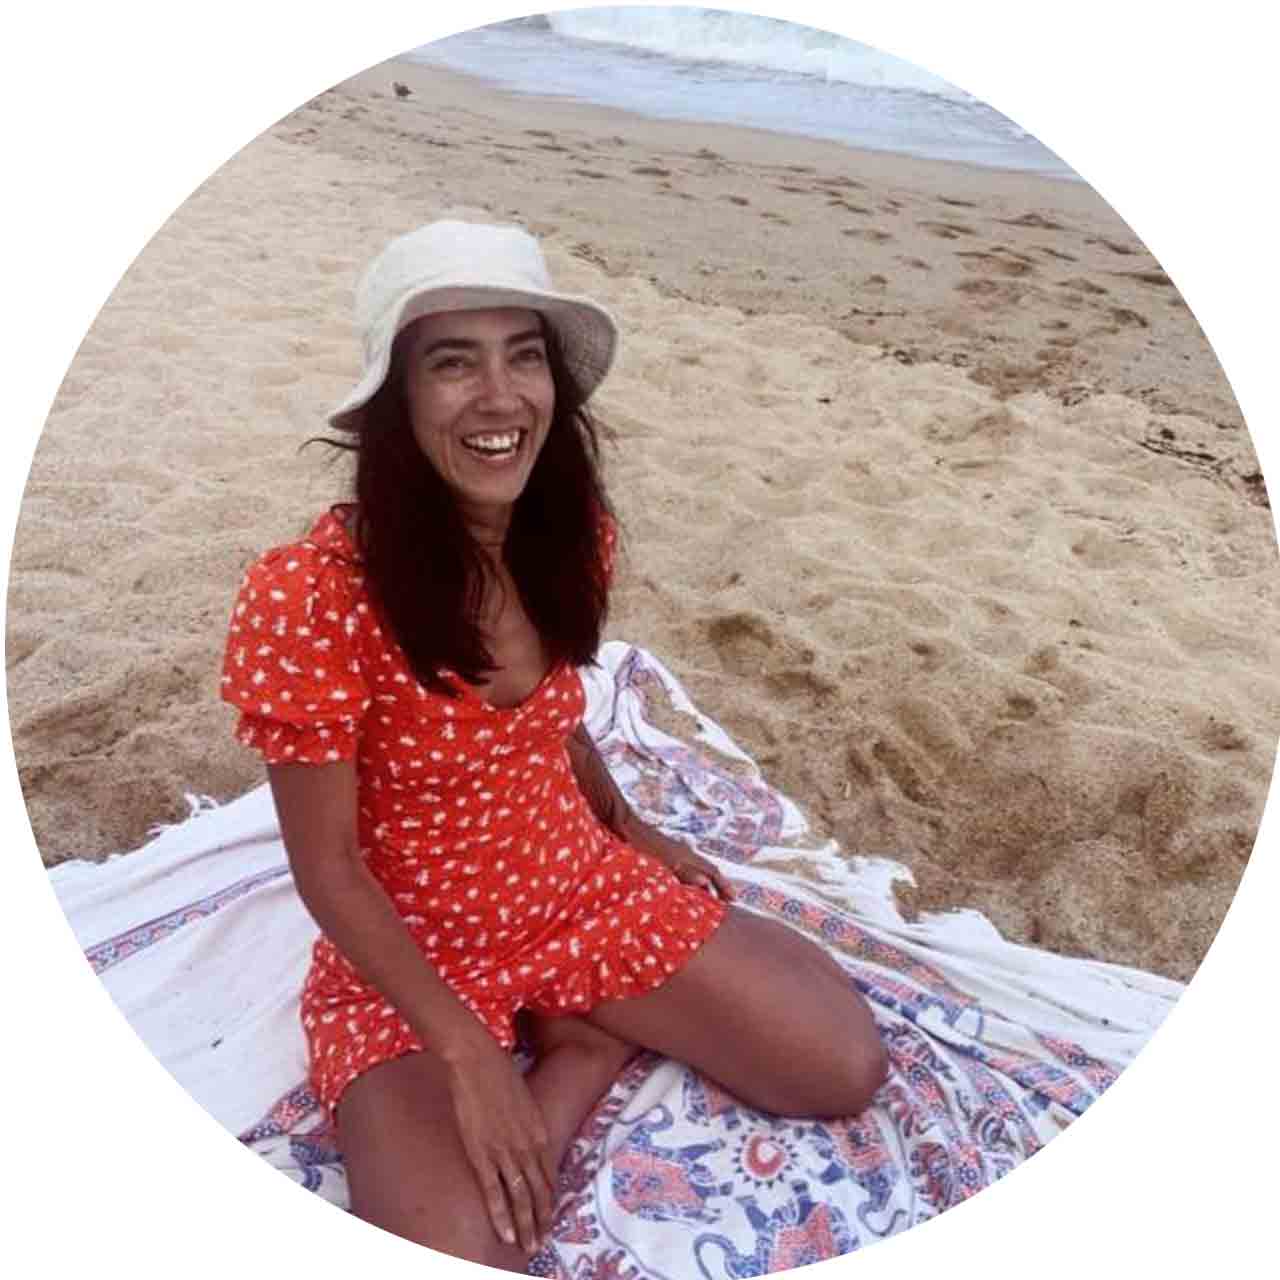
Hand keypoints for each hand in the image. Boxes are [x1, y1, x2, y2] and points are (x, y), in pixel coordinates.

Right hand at [441, 1031, 557, 1254]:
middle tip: (542, 1243)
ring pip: (521, 1197)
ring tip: (528, 1246)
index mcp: (539, 1130)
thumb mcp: (523, 1098)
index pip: (549, 1174)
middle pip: (539, 1191)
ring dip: (526, 1225)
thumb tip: (525, 1134)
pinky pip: (495, 1191)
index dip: (550, 1198)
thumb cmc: (498, 1072)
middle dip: (541, 1220)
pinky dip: (502, 1215)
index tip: (549, 1216)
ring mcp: (506, 1150)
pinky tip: (507, 1234)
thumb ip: (526, 1120)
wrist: (476, 1059)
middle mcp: (527, 1144)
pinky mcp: (482, 1153)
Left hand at [624, 820, 735, 901]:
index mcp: (686, 855)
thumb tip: (705, 881)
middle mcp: (683, 853)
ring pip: (695, 870)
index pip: (712, 871)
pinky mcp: (662, 855)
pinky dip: (690, 881)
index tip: (734, 899)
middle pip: (706, 871)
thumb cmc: (641, 844)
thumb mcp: (662, 861)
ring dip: (704, 884)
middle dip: (717, 886)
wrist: (623, 824)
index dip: (723, 885)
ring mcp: (673, 853)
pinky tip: (684, 890)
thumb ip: (684, 872)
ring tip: (709, 900)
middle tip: (727, 902)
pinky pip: (683, 870)